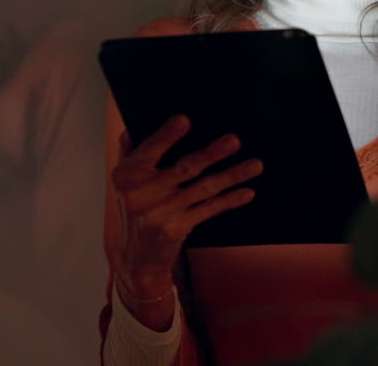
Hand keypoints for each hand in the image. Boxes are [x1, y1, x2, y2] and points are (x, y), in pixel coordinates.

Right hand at [109, 115, 261, 327]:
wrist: (136, 258)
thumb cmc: (133, 210)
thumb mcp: (122, 182)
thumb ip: (128, 152)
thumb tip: (131, 125)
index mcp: (127, 176)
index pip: (149, 151)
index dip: (166, 136)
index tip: (184, 120)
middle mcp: (143, 194)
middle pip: (183, 169)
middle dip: (211, 154)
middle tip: (234, 141)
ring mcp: (162, 213)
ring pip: (203, 189)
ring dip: (231, 176)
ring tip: (255, 165)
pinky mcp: (178, 228)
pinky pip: (208, 210)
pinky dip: (229, 200)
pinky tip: (247, 192)